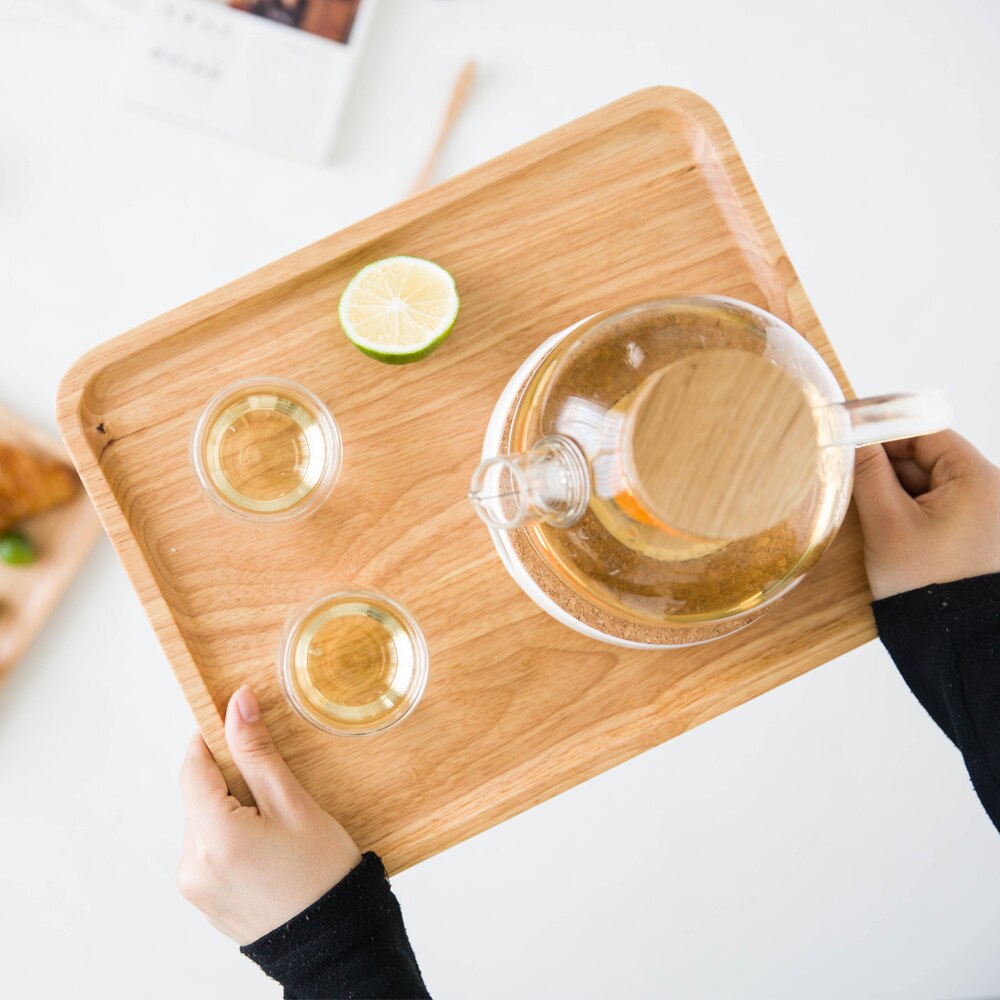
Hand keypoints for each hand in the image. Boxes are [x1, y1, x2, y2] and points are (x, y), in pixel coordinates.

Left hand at [177, 685, 361, 945]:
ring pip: (203, 821)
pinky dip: (231, 835)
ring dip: (230, 808)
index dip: (213, 737)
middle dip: (230, 778)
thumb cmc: (323, 875)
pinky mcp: (203, 900)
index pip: (193, 766)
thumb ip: (257, 752)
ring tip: (278, 821)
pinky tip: (268, 844)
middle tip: (275, 781)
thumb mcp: (294, 804)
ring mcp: (194, 886)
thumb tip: (237, 703)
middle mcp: (191, 864)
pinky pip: (208, 850)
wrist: (334, 943)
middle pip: (198, 795)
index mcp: (213, 837)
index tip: (236, 720)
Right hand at [852, 430, 999, 599]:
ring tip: (866, 508)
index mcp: (979, 478)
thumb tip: (850, 436)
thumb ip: (868, 473)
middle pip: (925, 457)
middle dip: (884, 467)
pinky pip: (932, 505)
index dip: (884, 432)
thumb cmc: (926, 583)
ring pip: (924, 482)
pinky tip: (884, 523)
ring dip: (892, 491)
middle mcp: (989, 490)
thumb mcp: (887, 523)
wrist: (952, 638)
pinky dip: (905, 509)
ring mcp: (981, 512)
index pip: (925, 433)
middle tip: (847, 477)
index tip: (848, 438)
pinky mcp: (970, 531)